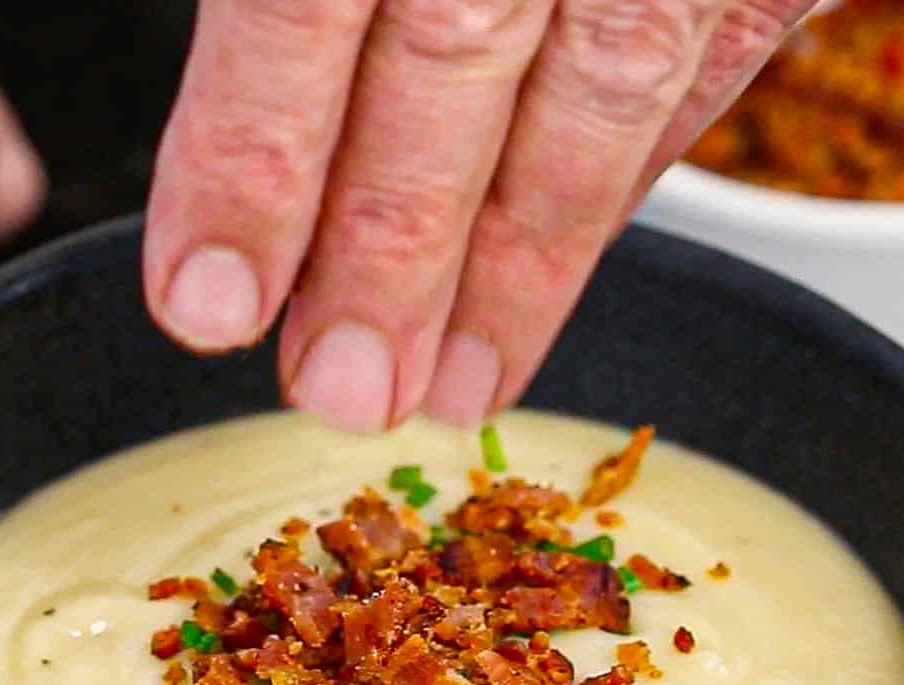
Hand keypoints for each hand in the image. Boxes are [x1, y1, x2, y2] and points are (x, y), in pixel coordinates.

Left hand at [144, 0, 810, 429]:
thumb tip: (228, 109)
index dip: (252, 164)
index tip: (205, 306)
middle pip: (453, 73)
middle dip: (386, 256)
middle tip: (336, 392)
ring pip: (595, 104)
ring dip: (515, 273)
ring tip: (450, 392)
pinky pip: (698, 76)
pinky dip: (618, 191)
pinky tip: (547, 278)